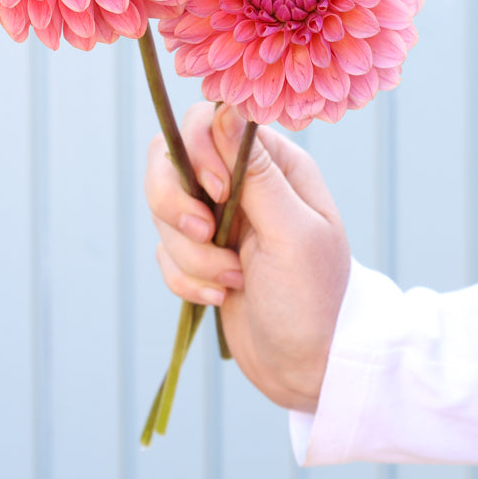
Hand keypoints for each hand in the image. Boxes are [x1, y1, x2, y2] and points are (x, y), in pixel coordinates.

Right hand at [145, 101, 350, 412]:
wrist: (308, 368)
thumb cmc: (314, 298)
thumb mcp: (293, 232)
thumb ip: (256, 173)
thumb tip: (224, 110)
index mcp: (273, 163)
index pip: (208, 121)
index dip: (198, 150)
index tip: (217, 194)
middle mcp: (240, 182)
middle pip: (170, 160)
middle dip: (177, 205)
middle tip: (208, 235)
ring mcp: (215, 218)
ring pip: (163, 210)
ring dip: (189, 253)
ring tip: (230, 281)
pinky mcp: (197, 254)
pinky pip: (163, 250)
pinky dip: (185, 278)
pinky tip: (221, 297)